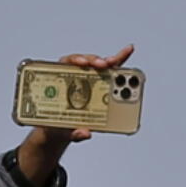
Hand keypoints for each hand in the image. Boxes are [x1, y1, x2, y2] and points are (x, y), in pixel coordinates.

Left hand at [15, 45, 135, 186]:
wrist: (59, 132)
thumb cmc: (57, 126)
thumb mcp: (62, 131)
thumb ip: (73, 132)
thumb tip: (85, 133)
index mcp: (61, 82)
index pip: (68, 63)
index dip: (76, 60)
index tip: (84, 63)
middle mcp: (76, 78)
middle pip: (87, 63)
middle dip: (97, 61)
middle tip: (105, 65)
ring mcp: (89, 81)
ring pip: (101, 67)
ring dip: (112, 65)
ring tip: (122, 70)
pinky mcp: (100, 87)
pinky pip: (112, 73)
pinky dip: (121, 63)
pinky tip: (128, 52)